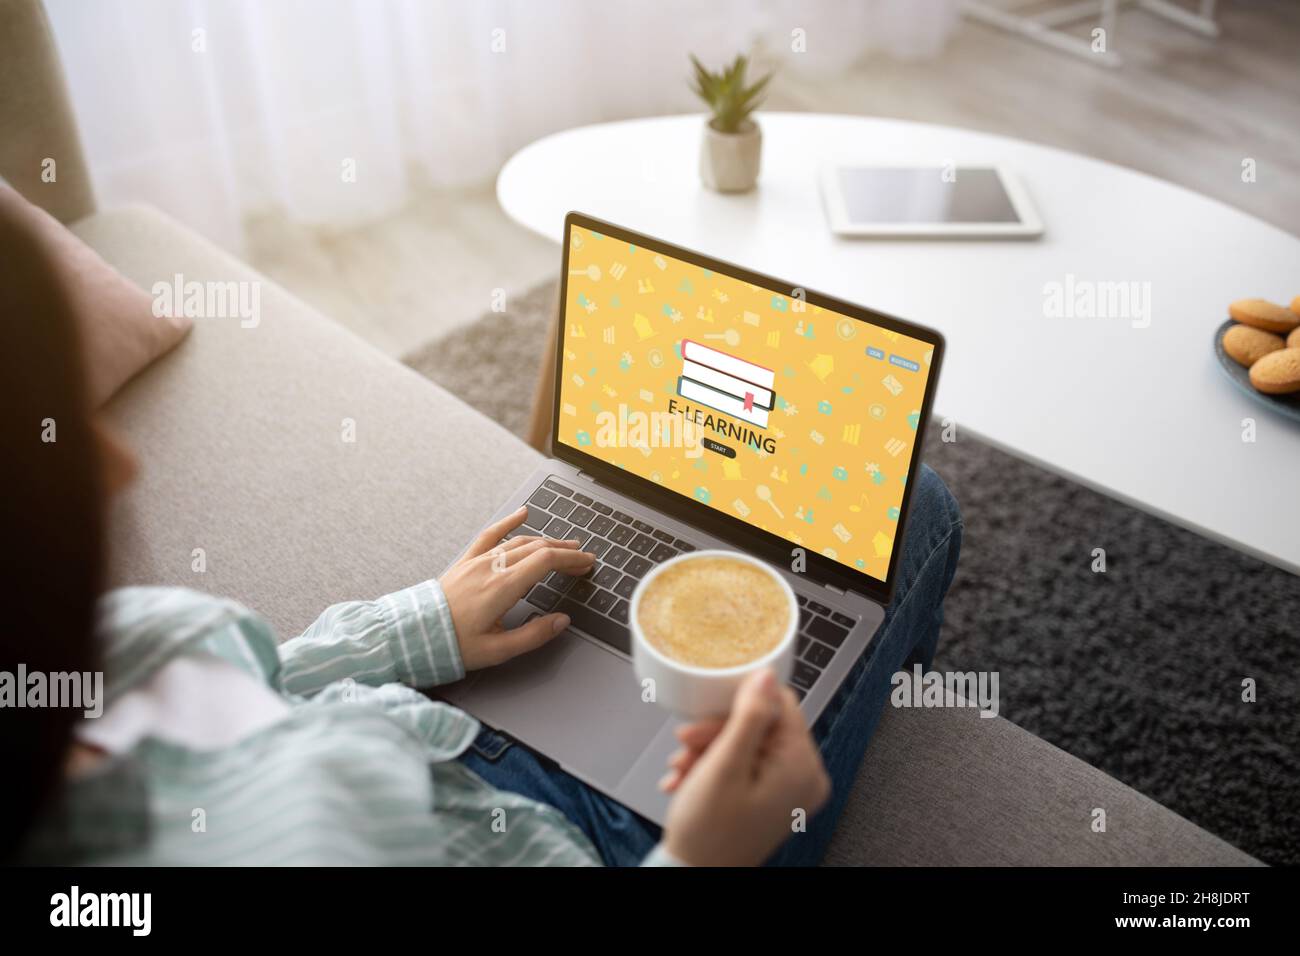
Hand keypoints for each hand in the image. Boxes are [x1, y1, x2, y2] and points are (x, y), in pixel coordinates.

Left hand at [441, 506, 593, 669]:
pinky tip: (522, 514)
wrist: (413, 635)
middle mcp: (492, 568)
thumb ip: (533, 635)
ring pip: (520, 542)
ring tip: (564, 545)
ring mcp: (478, 562)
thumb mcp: (497, 650)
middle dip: (565, 551)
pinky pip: (490, 535)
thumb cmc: (452, 644)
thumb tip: (561, 622)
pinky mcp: (466, 562)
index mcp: (503, 587)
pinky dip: (508, 522)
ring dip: (546, 541)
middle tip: (583, 558)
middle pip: (538, 548)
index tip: (587, 563)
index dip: (571, 559)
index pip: (546, 561)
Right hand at [660, 668, 830, 866]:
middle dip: (716, 732)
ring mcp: (789, 790)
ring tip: (682, 767)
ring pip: (748, 743)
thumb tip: (766, 675)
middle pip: (761, 725)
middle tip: (686, 744)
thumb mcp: (725, 764)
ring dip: (709, 749)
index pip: (780, 705)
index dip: (737, 705)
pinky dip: (715, 766)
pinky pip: (746, 764)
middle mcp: (805, 778)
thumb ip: (749, 716)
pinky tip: (688, 778)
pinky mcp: (773, 797)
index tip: (705, 716)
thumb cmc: (709, 833)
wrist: (693, 876)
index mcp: (803, 767)